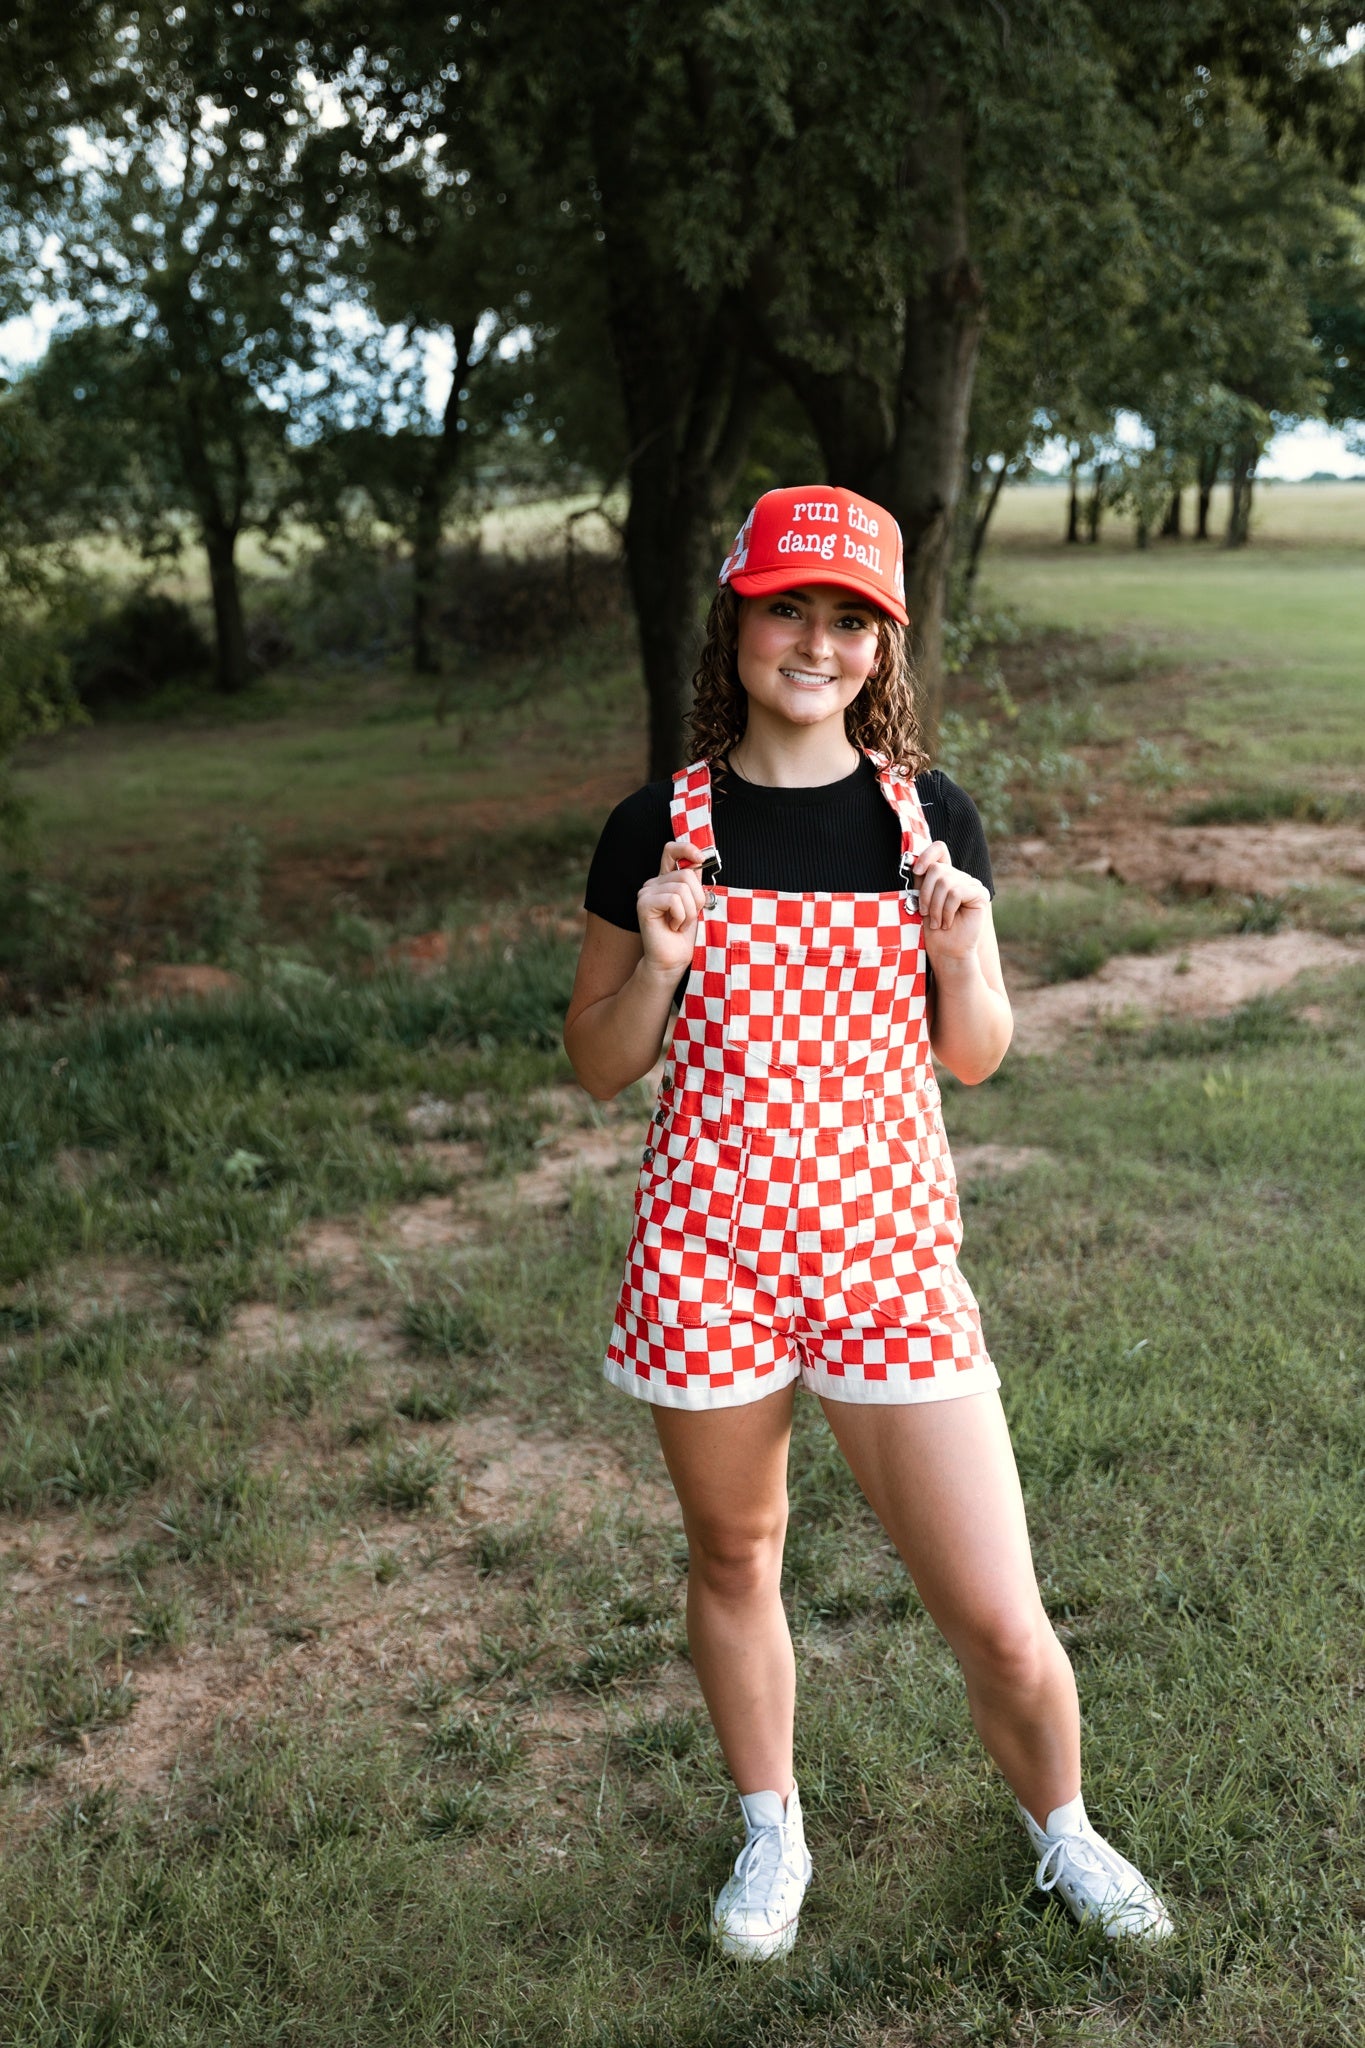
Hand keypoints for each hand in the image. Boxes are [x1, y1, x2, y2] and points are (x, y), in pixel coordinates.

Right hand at [636, 838, 707, 978]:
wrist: (672, 960)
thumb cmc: (683, 935)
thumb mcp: (694, 904)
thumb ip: (694, 882)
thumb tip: (700, 860)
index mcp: (665, 881)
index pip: (671, 850)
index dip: (687, 848)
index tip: (702, 858)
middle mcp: (653, 883)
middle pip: (686, 874)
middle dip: (696, 899)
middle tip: (687, 917)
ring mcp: (646, 893)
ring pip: (682, 888)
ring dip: (689, 911)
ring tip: (679, 924)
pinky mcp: (644, 904)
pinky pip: (674, 899)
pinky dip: (680, 916)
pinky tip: (673, 927)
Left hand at [913, 841, 990, 964]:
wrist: (946, 952)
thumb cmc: (932, 930)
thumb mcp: (921, 901)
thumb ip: (921, 880)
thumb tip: (914, 862)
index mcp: (945, 875)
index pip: (939, 849)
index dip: (927, 854)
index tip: (917, 871)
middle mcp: (959, 876)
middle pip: (936, 869)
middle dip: (925, 894)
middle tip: (925, 914)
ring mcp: (971, 884)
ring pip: (945, 881)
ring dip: (935, 906)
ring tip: (937, 922)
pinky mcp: (980, 894)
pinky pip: (956, 892)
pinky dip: (947, 910)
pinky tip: (947, 923)